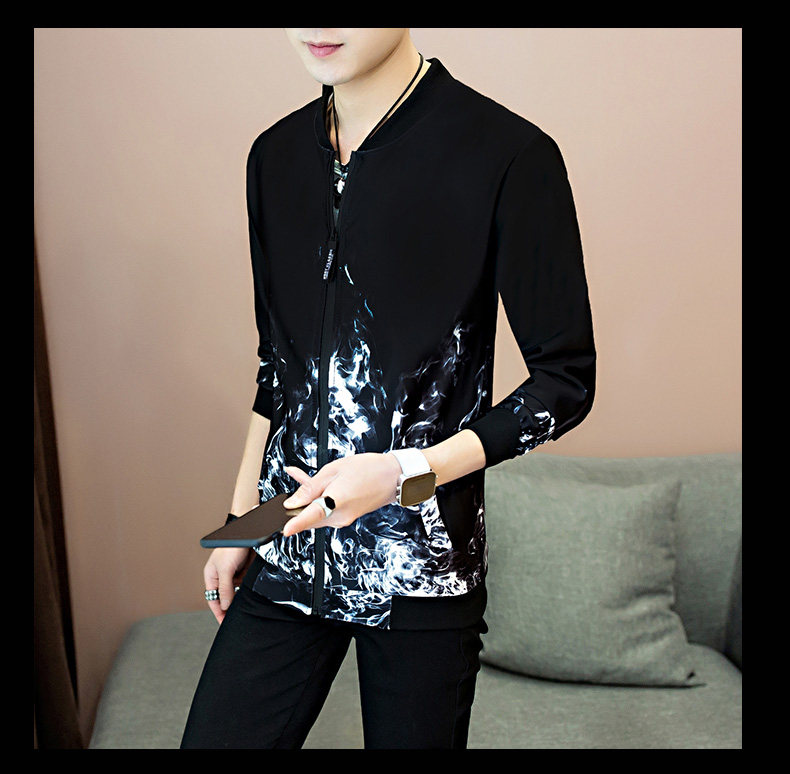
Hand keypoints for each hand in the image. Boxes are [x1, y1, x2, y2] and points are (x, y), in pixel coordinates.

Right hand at [203, 546, 252, 623]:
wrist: (248, 532)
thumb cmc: (231, 546)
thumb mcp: (225, 569)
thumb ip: (225, 588)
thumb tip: (224, 606)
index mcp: (212, 576)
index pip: (213, 599)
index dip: (218, 612)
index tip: (224, 623)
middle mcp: (222, 577)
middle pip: (225, 598)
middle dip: (229, 608)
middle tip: (238, 620)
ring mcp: (234, 574)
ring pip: (236, 593)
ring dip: (240, 601)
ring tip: (246, 611)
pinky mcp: (245, 572)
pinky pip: (245, 586)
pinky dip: (248, 593)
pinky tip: (252, 599)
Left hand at [281, 453, 402, 536]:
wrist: (392, 477)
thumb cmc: (367, 469)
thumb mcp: (333, 470)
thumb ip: (310, 487)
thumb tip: (292, 502)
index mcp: (336, 502)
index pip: (310, 516)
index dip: (295, 524)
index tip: (284, 530)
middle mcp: (339, 517)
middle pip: (309, 517)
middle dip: (296, 506)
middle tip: (288, 492)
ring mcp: (343, 519)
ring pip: (316, 514)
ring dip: (307, 501)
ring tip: (302, 478)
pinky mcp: (345, 517)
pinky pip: (325, 511)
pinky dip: (317, 501)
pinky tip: (310, 486)